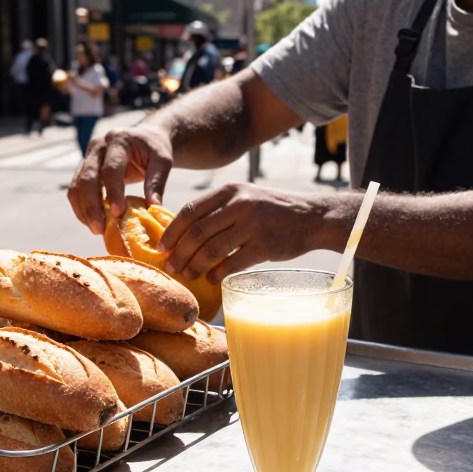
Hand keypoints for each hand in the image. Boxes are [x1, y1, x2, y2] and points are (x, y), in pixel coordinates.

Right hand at [67, 123, 173, 234]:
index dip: (113, 192)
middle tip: (100, 229)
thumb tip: (154, 209)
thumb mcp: (162, 160)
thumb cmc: (154, 149)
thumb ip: (157, 182)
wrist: (144, 137)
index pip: (111, 169)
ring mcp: (88, 157)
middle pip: (87, 178)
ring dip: (83, 210)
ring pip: (76, 186)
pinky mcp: (84, 168)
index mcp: (118, 140)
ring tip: (97, 230)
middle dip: (91, 206)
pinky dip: (82, 208)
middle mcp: (98, 146)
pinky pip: (75, 190)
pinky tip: (92, 222)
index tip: (118, 213)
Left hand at [159, 183, 327, 282]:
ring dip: (195, 265)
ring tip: (188, 275)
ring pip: (212, 249)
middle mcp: (239, 206)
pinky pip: (233, 264)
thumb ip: (218, 209)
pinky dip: (218, 274)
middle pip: (197, 232)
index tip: (161, 247)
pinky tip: (212, 279)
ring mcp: (252, 226)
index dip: (172, 231)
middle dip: (179, 253)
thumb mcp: (244, 197)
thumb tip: (184, 232)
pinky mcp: (264, 246)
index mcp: (229, 192)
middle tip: (170, 267)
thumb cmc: (272, 210)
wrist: (311, 217)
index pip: (190, 211)